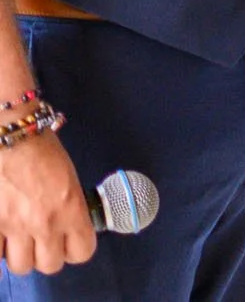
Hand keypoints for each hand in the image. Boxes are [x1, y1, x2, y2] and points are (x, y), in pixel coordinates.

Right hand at [0, 134, 93, 275]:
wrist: (9, 134)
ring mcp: (14, 227)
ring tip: (17, 239)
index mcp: (71, 209)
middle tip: (41, 239)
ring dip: (20, 255)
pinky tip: (0, 237)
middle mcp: (44, 224)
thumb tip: (64, 223)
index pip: (82, 252)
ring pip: (21, 266)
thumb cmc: (40, 147)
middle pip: (50, 265)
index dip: (75, 248)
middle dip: (47, 254)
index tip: (69, 241)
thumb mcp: (66, 176)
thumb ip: (67, 205)